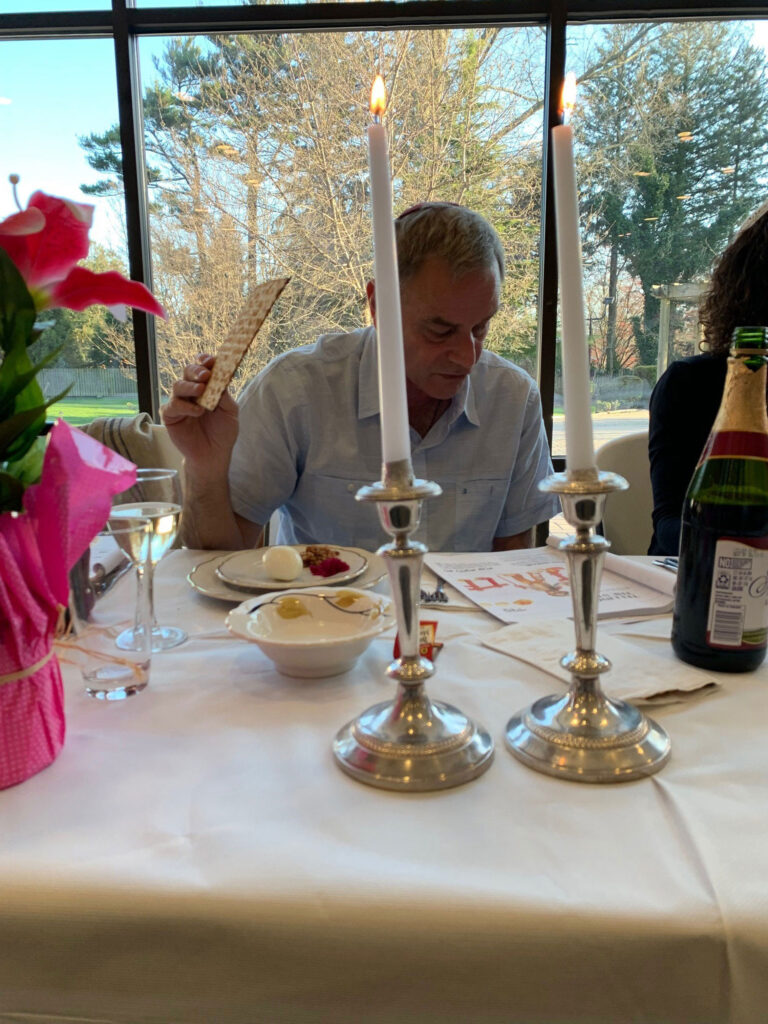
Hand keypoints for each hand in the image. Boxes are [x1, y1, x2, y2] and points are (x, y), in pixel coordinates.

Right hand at [162, 354, 238, 471]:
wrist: (214, 455)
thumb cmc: (222, 432)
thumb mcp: (230, 412)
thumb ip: (224, 394)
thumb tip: (219, 377)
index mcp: (207, 386)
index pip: (203, 367)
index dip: (205, 361)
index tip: (212, 361)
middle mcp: (191, 391)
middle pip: (188, 372)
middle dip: (196, 371)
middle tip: (205, 375)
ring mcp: (179, 402)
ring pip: (178, 385)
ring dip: (190, 386)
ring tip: (201, 391)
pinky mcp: (170, 416)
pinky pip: (172, 405)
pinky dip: (185, 406)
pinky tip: (197, 411)